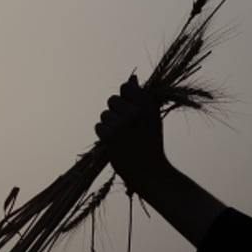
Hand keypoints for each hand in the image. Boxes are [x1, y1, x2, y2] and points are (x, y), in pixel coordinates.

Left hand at [95, 74, 167, 190]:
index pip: (125, 87)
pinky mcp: (109, 137)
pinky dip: (104, 135)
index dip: (125, 97)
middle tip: (126, 126)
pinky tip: (115, 143)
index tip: (129, 108)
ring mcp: (121, 125)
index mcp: (147, 105)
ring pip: (104, 115)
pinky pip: (99, 126)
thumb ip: (142, 97)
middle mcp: (134, 112)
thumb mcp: (153, 117)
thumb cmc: (152, 142)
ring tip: (122, 137)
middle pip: (112, 100)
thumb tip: (132, 78)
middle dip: (116, 111)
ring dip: (110, 125)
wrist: (151, 172)